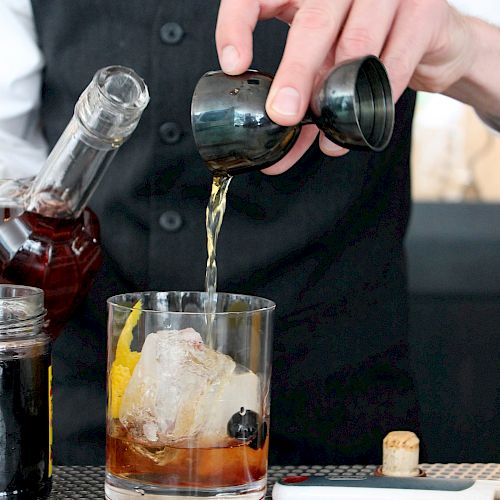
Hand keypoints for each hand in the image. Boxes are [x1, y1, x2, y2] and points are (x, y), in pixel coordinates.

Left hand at [215, 0, 472, 173]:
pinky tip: (360, 125)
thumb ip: (301, 91)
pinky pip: (394, 62)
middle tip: (282, 115)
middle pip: (311, 24)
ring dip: (337, 95)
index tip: (234, 65)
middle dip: (294, 76)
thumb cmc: (364, 43)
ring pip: (355, 44)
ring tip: (325, 133)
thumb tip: (276, 142)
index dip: (237, 24)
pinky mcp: (423, 12)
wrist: (428, 38)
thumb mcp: (323, 60)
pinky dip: (375, 100)